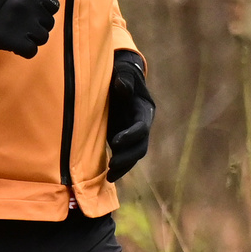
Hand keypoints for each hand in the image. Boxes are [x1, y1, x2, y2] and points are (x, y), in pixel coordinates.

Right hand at [0, 0, 64, 57]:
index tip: (27, 11)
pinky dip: (24, 51)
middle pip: (49, 23)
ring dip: (31, 38)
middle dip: (37, 25)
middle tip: (17, 23)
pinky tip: (14, 44)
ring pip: (43, 38)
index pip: (53, 5)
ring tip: (15, 33)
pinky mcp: (14, 41)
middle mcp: (29, 7)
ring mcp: (23, 25)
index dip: (42, 11)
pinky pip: (32, 51)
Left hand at [106, 51, 153, 180]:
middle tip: (112, 165)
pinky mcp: (125, 140)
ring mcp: (134, 135)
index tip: (115, 141)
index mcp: (144, 111)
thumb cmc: (122, 77)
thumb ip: (124, 80)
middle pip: (140, 147)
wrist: (123, 81)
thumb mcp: (124, 75)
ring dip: (123, 167)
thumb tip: (120, 84)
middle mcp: (143, 125)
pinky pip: (125, 157)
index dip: (131, 135)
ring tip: (109, 176)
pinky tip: (106, 176)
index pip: (142, 127)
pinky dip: (118, 167)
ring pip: (134, 156)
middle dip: (127, 158)